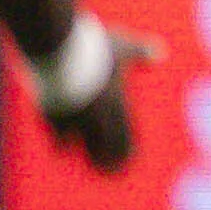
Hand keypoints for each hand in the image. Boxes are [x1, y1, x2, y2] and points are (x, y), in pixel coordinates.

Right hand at [43, 28, 159, 173]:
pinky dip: (59, 141)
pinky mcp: (49, 113)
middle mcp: (94, 117)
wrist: (57, 42)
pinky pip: (55, 139)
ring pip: (73, 149)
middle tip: (103, 167)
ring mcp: (70, 117)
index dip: (125, 155)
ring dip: (80, 151)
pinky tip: (60, 138)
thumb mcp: (121, 46)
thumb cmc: (91, 44)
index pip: (125, 143)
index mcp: (116, 105)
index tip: (125, 160)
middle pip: (101, 153)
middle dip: (102, 162)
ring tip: (83, 155)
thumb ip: (141, 53)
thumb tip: (161, 53)